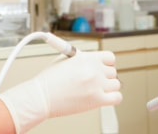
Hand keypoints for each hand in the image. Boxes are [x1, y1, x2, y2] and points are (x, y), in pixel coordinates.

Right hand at [0, 50, 121, 132]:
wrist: (41, 97)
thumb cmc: (49, 80)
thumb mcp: (64, 59)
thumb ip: (82, 58)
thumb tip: (93, 60)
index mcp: (87, 58)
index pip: (110, 57)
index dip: (106, 63)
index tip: (103, 68)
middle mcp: (94, 70)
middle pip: (113, 71)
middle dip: (105, 76)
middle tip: (96, 81)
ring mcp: (96, 85)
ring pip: (116, 84)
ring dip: (108, 87)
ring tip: (97, 90)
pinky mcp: (97, 100)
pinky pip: (117, 97)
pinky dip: (112, 98)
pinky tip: (104, 98)